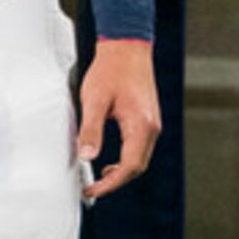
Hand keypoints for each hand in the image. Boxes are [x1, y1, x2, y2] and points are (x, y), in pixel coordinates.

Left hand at [78, 39, 160, 198]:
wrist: (126, 48)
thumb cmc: (110, 70)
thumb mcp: (94, 100)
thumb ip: (90, 130)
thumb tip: (86, 157)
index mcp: (141, 125)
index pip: (129, 167)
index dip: (110, 183)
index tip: (92, 190)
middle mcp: (151, 127)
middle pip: (137, 166)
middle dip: (115, 181)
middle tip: (93, 188)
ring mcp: (152, 124)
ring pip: (139, 158)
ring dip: (121, 172)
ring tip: (98, 178)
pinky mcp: (147, 119)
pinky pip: (139, 147)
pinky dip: (125, 159)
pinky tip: (109, 160)